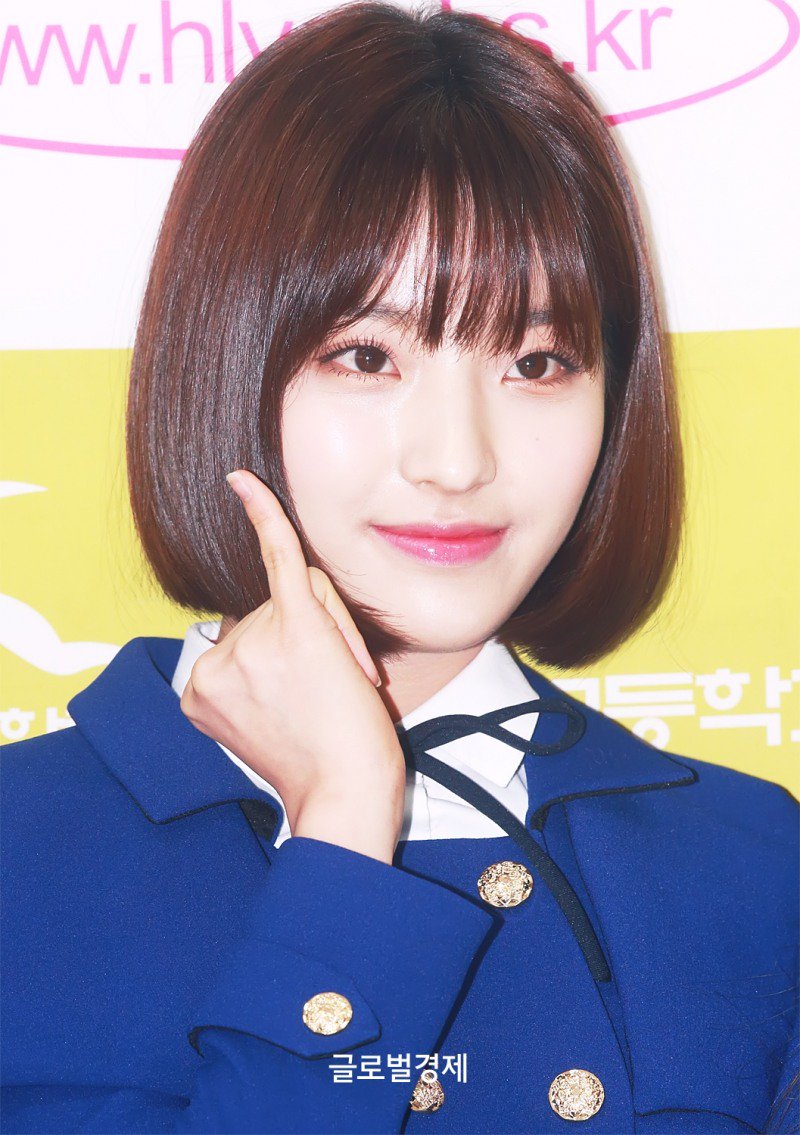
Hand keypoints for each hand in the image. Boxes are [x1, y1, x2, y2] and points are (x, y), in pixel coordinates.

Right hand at [179, 469, 406, 861]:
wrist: (347, 795)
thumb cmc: (324, 766)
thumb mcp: (272, 719)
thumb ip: (259, 670)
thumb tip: (280, 614)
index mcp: (201, 687)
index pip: (256, 637)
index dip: (294, 664)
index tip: (302, 707)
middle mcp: (214, 662)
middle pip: (276, 611)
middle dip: (317, 642)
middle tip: (340, 698)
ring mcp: (249, 643)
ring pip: (303, 598)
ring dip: (335, 633)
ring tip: (345, 691)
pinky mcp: (294, 626)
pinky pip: (279, 556)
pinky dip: (264, 515)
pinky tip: (242, 482)